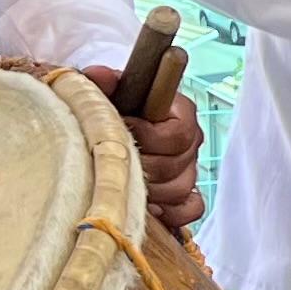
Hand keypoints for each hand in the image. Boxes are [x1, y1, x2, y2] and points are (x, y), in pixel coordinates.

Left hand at [88, 68, 205, 232]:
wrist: (108, 130)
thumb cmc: (109, 109)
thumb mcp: (102, 90)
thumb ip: (101, 82)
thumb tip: (99, 76)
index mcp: (180, 111)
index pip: (178, 132)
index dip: (148, 137)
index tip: (122, 129)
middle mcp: (191, 140)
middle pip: (178, 164)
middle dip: (142, 166)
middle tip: (113, 161)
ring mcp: (190, 169)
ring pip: (181, 188)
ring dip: (149, 190)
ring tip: (123, 183)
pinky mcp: (186, 195)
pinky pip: (190, 209)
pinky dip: (170, 212)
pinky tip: (147, 206)